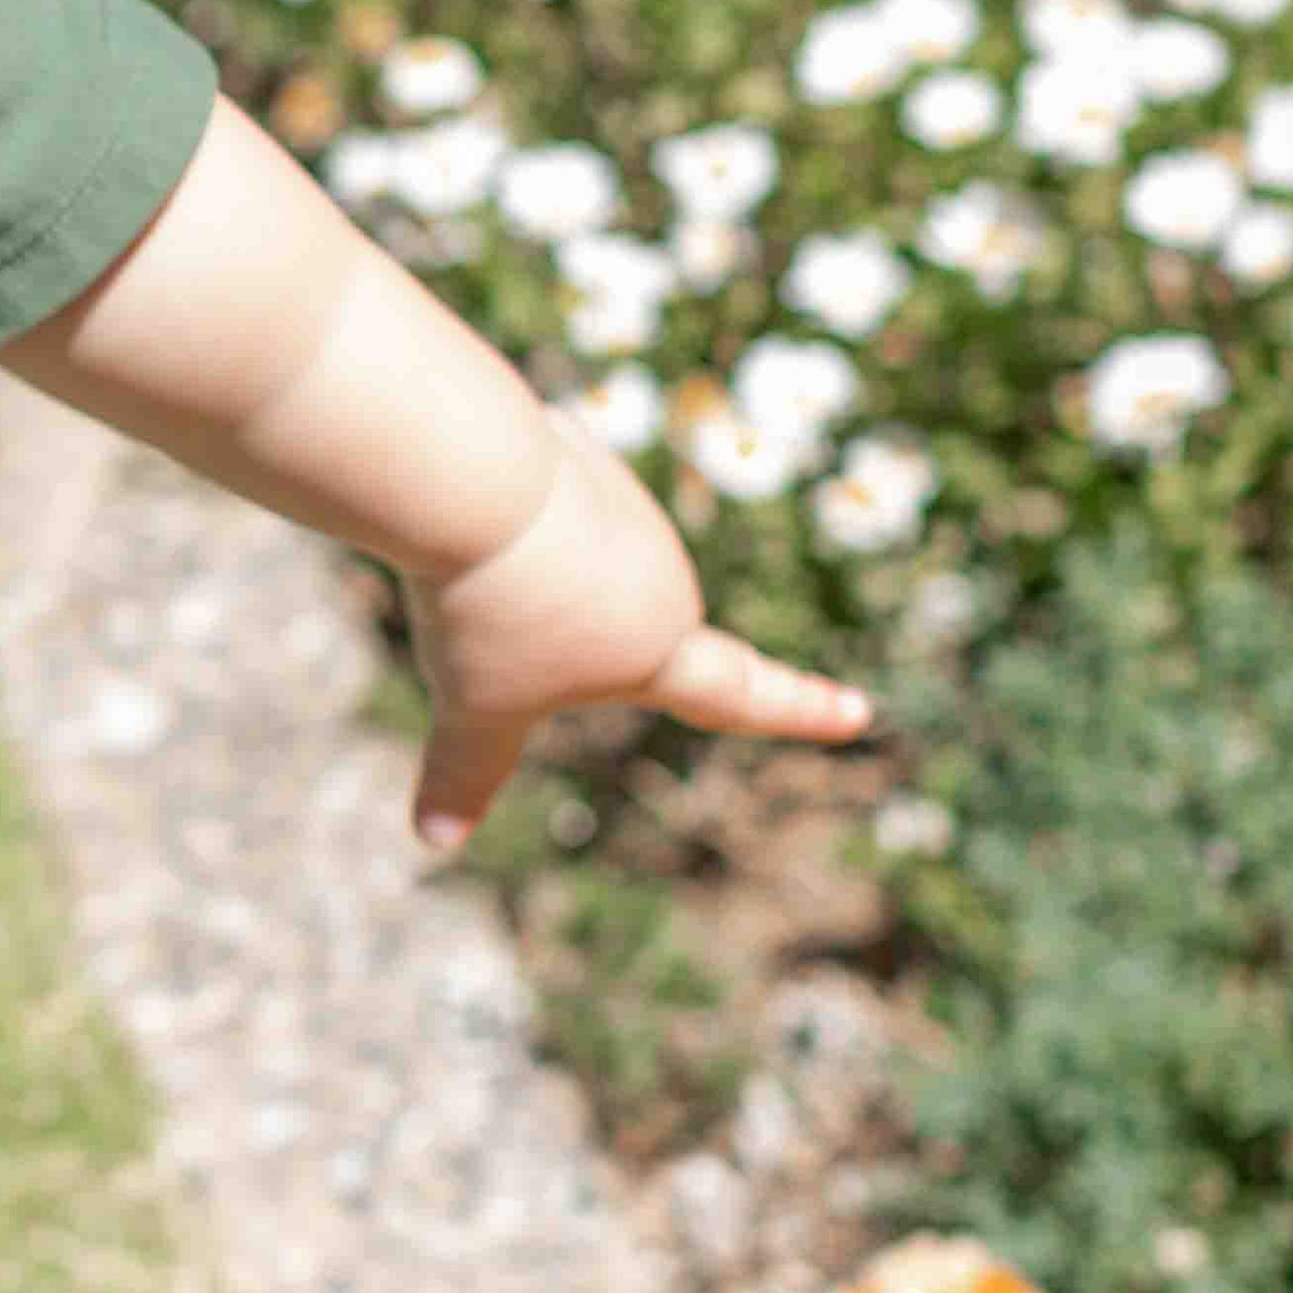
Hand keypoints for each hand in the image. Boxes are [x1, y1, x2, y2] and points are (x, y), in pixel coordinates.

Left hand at [404, 424, 873, 853]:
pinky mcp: (578, 454)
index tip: (857, 712)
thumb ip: (467, 769)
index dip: (797, 710)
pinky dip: (490, 513)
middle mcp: (661, 574)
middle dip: (536, 626)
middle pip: (587, 620)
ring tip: (483, 556)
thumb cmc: (489, 608)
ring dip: (509, 567)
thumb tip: (435, 838)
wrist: (473, 480)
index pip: (740, 693)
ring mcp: (624, 506)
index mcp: (660, 647)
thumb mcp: (476, 709)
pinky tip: (474, 498)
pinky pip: (514, 504)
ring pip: (542, 560)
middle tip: (492, 616)